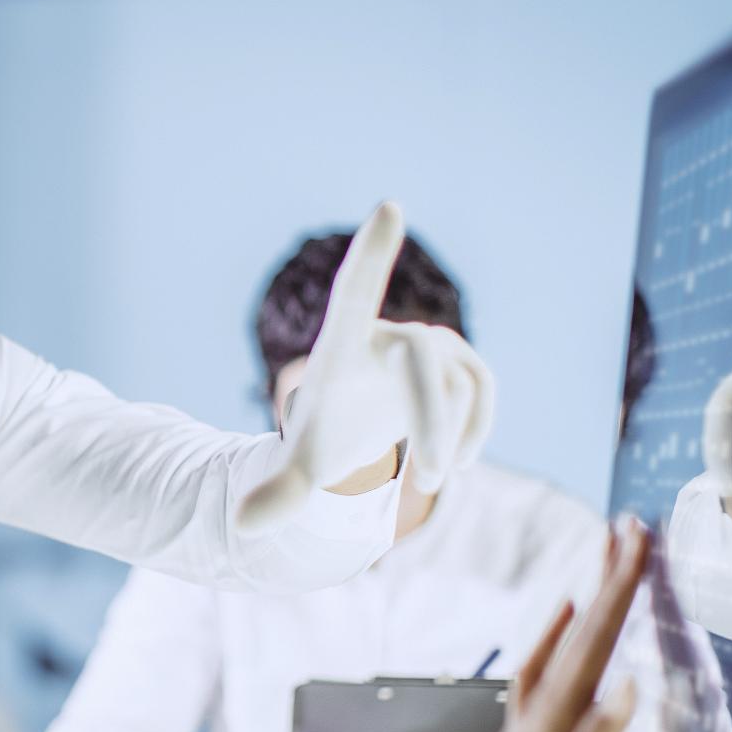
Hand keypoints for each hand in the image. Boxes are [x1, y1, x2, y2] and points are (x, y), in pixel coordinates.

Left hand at [236, 202, 495, 532]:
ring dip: (452, 439)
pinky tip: (455, 462)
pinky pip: (483, 390)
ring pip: (459, 386)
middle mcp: (386, 335)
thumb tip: (247, 526)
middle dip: (432, 423)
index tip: (390, 205)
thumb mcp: (298, 473)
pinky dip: (476, 430)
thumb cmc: (321, 442)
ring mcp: (427, 344)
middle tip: (430, 483)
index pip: (355, 294)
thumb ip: (277, 497)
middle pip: (423, 361)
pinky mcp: (460, 361)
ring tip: (429, 481)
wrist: (354, 432)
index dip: (373, 255)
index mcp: (340, 350)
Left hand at [398, 520, 649, 731]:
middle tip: (631, 527)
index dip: (620, 588)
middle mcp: (543, 704)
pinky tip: (562, 617)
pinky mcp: (523, 728)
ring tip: (608, 558)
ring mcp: (531, 713)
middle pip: (584, 627)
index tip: (636, 540)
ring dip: (592, 597)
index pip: (598, 638)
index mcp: (557, 716)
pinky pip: (543, 665)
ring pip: (568, 639)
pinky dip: (558, 635)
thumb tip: (629, 683)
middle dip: (610, 576)